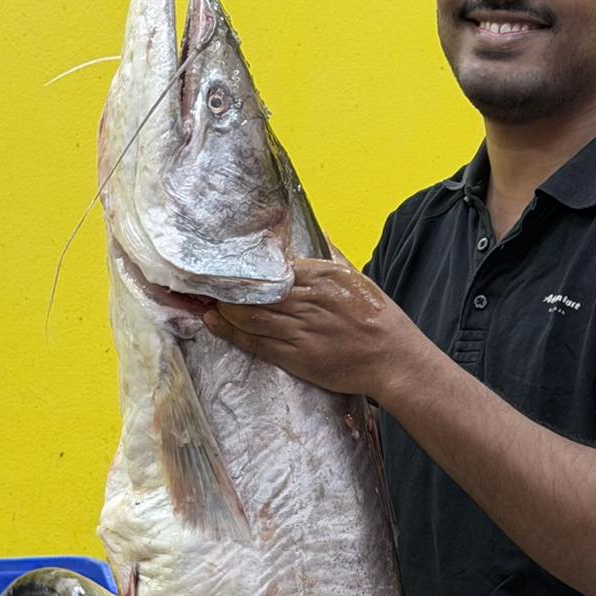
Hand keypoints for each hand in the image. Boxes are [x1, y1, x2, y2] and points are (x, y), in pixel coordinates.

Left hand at [202, 256, 426, 401]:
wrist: (393, 359)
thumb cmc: (378, 319)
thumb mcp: (358, 279)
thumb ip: (332, 258)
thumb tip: (318, 236)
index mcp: (324, 276)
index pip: (275, 267)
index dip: (247, 267)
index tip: (226, 263)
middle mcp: (310, 300)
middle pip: (257, 289)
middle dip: (227, 286)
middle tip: (202, 281)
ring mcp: (302, 329)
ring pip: (252, 315)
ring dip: (224, 308)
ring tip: (204, 301)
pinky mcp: (298, 356)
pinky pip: (258, 342)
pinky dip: (233, 332)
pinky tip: (215, 324)